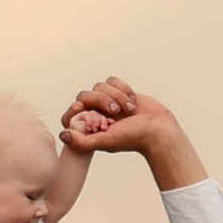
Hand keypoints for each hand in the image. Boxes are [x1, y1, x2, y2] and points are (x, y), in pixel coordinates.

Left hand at [59, 81, 204, 188]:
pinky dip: (123, 88)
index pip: (69, 115)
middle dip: (101, 101)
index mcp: (89, 129)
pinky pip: (112, 81)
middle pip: (84, 96)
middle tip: (115, 112)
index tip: (83, 108)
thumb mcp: (106, 141)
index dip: (74, 109)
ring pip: (98, 86)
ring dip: (116, 96)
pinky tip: (132, 102)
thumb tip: (63, 134)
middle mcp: (95, 115)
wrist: (159, 129)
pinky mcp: (119, 92)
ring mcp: (107, 103)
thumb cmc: (134, 138)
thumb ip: (83, 142)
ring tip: (128, 109)